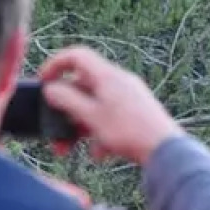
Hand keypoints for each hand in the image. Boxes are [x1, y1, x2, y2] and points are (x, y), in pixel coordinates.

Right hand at [37, 46, 185, 164]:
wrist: (166, 151)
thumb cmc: (129, 132)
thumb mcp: (91, 116)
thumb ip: (67, 100)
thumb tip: (51, 89)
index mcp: (107, 75)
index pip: (77, 56)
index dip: (56, 65)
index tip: (43, 81)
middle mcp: (120, 81)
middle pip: (84, 87)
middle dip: (66, 110)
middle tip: (53, 129)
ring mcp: (130, 97)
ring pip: (96, 106)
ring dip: (80, 126)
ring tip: (70, 148)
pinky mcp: (138, 113)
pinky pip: (111, 118)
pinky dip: (100, 133)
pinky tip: (100, 153)